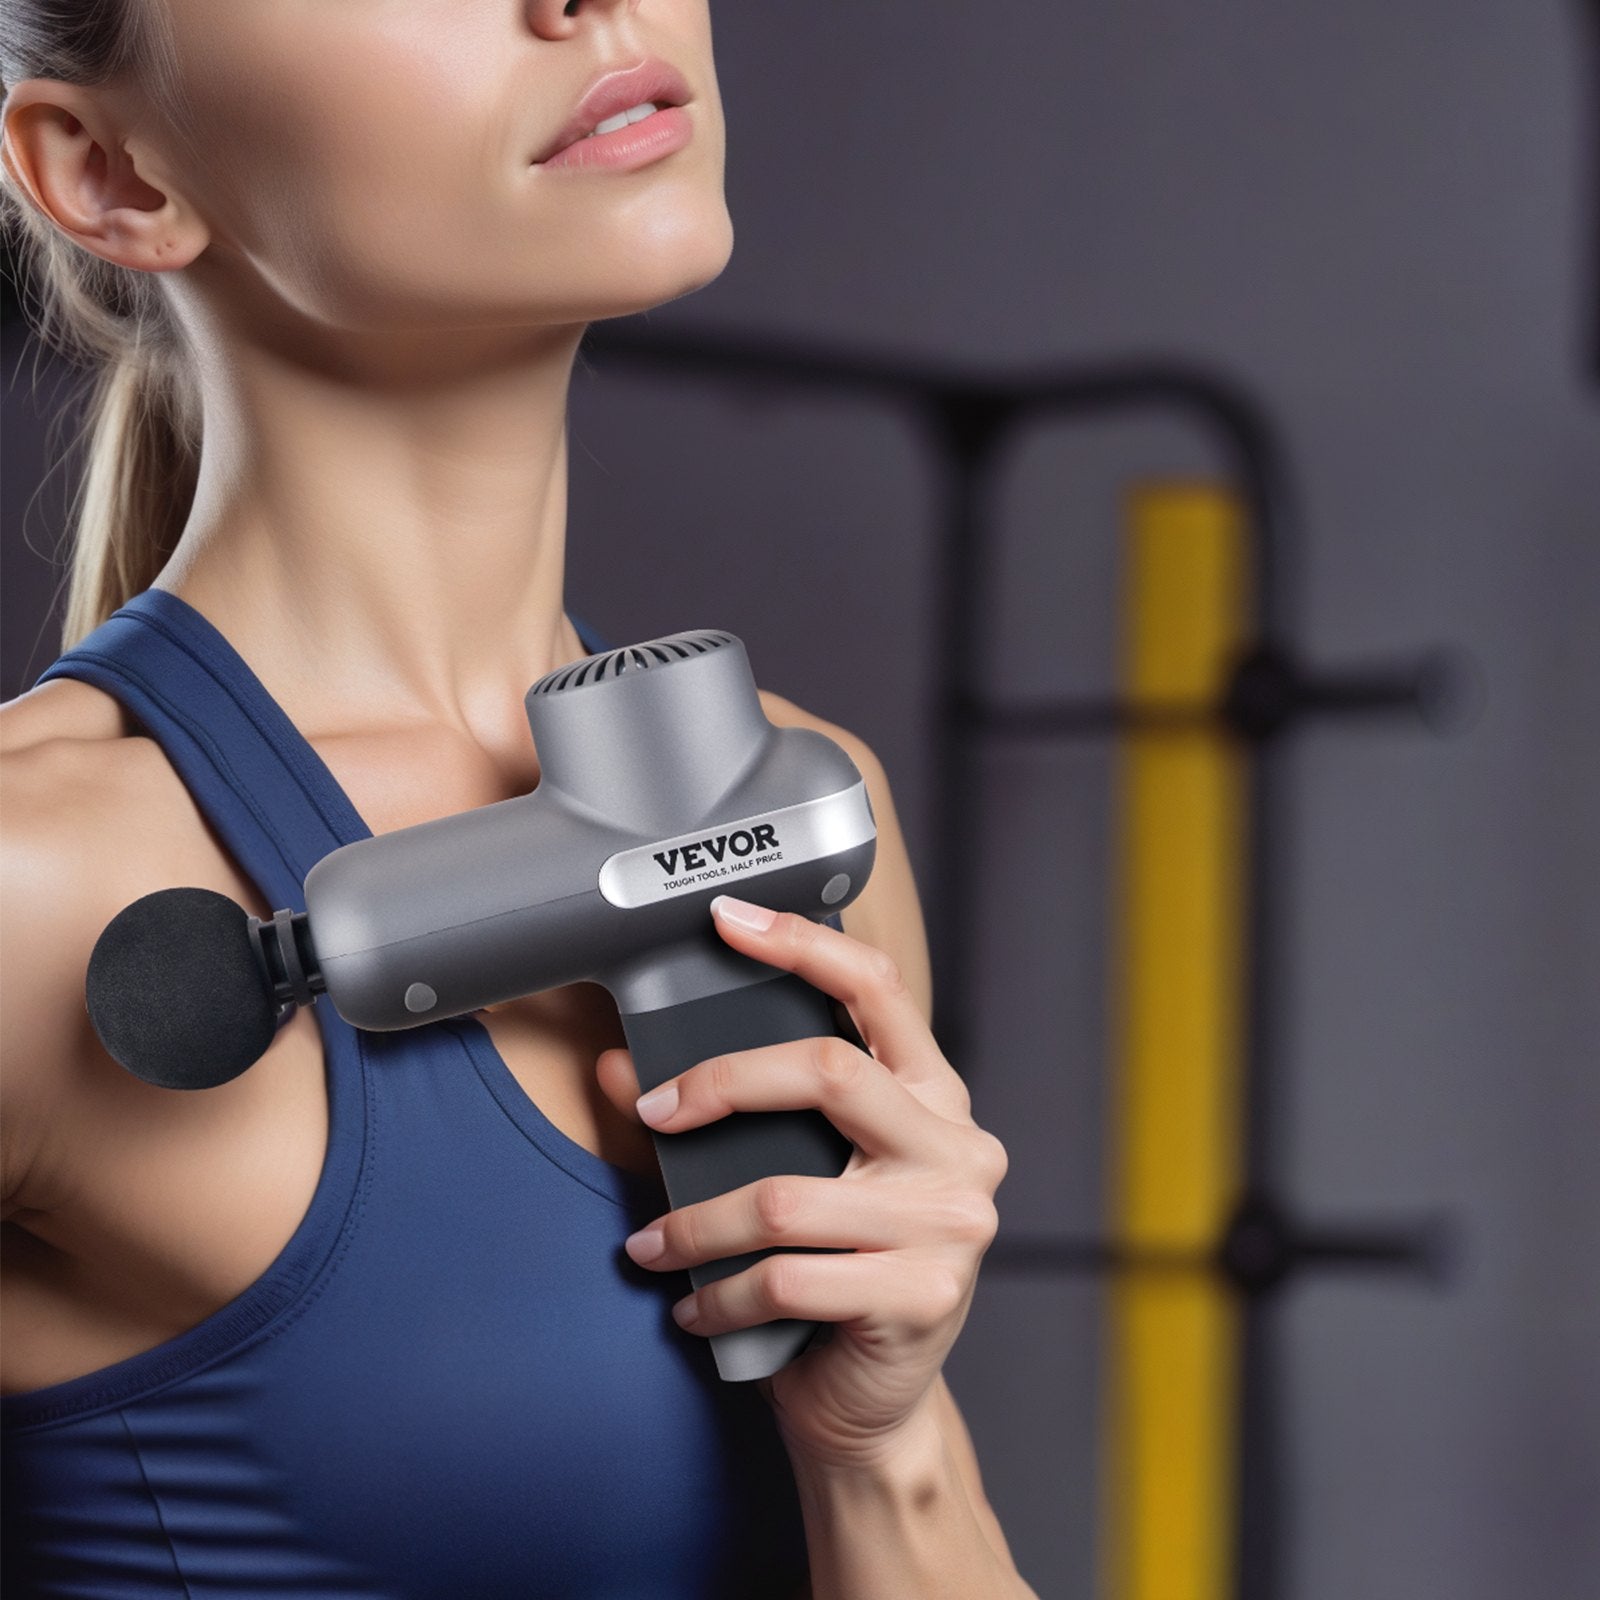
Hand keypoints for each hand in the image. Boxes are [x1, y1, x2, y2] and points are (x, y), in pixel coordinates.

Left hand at [594, 894, 1008, 1469]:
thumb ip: (723, 1121)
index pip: (876, 990)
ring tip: (652, 1244)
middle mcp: (957, 1147)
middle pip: (827, 1070)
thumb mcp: (795, 1179)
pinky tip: (693, 1306)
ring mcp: (951, 1224)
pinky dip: (718, 1294)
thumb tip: (621, 1067)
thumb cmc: (833, 1278)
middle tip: (654, 1111)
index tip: (726, 918)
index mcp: (932, 1097)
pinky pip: (785, 1280)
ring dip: (695, 1224)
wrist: (875, 1409)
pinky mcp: (923, 1298)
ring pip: (784, 1195)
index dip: (801, 942)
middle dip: (719, 1083)